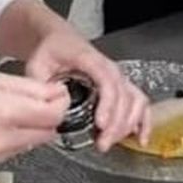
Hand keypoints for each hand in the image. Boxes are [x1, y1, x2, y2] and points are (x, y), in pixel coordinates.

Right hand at [0, 71, 68, 163]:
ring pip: (34, 141)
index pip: (55, 114)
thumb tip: (54, 93)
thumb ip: (26, 88)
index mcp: (7, 113)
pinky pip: (17, 148)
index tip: (57, 91)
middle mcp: (6, 139)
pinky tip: (0, 121)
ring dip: (34, 125)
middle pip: (50, 131)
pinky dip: (18, 135)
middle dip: (50, 114)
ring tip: (14, 107)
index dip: (61, 101)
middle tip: (39, 97)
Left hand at [22, 26, 150, 151]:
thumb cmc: (50, 50)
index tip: (101, 124)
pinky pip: (139, 103)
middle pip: (123, 96)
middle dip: (116, 123)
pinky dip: (143, 121)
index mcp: (90, 60)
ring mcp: (117, 78)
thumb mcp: (38, 64)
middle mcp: (109, 68)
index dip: (107, 104)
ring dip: (126, 125)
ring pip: (134, 101)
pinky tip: (140, 139)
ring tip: (108, 142)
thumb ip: (42, 84)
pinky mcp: (121, 87)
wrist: (58, 40)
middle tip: (102, 143)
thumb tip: (51, 105)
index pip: (106, 81)